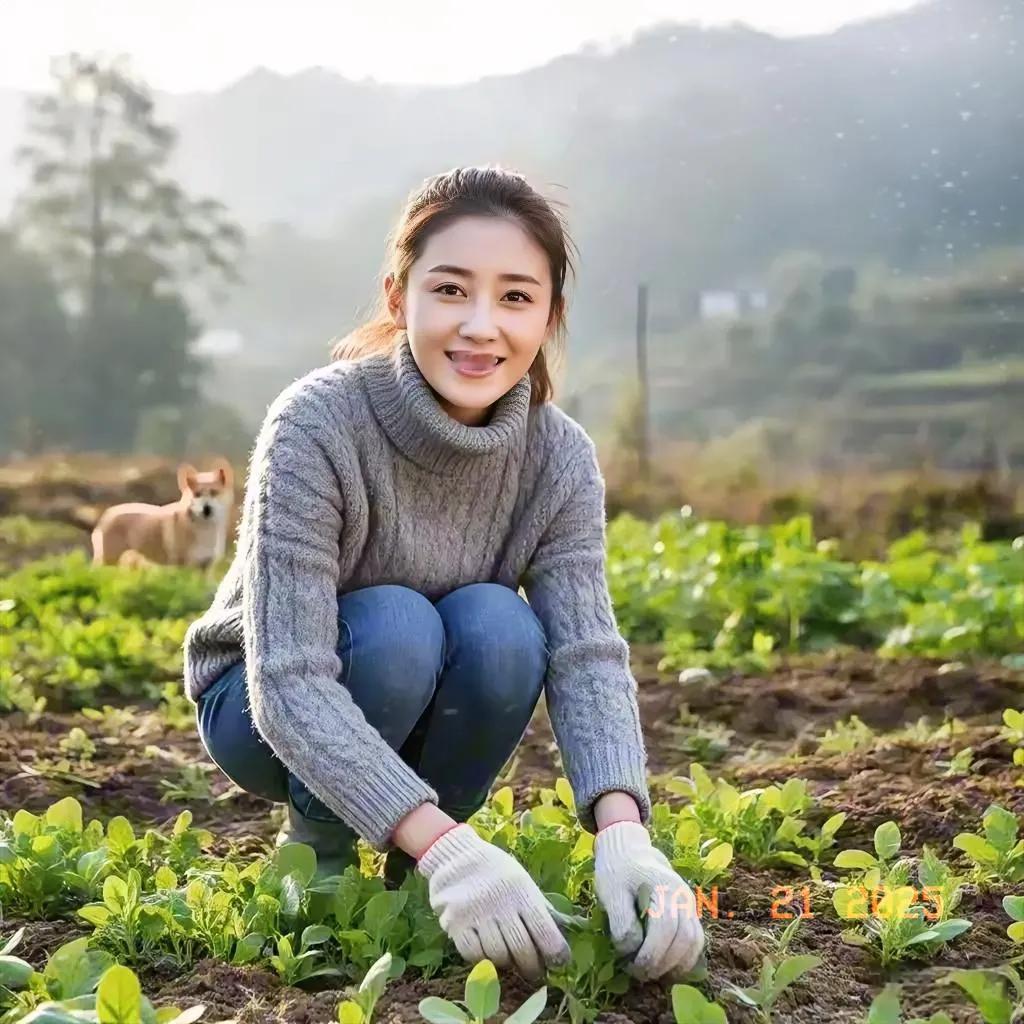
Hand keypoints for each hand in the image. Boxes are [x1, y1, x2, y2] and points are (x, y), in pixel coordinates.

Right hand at [416, 823, 571, 981]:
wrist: (456, 856)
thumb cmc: (495, 871)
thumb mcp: (522, 881)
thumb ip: (539, 908)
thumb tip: (561, 934)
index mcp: (522, 892)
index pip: (545, 931)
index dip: (556, 953)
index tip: (559, 962)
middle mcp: (500, 904)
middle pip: (522, 950)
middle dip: (531, 966)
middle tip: (533, 971)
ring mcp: (476, 914)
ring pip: (498, 956)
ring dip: (506, 961)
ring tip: (508, 957)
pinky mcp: (455, 924)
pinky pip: (473, 954)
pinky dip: (482, 957)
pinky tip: (486, 950)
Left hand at [593, 820, 704, 980]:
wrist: (629, 850)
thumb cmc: (617, 870)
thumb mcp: (610, 892)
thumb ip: (621, 922)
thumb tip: (632, 951)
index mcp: (662, 886)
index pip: (666, 927)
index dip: (651, 953)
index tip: (633, 967)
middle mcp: (682, 895)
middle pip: (685, 938)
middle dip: (663, 963)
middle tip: (641, 974)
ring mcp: (689, 903)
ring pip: (695, 942)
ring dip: (677, 964)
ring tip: (653, 973)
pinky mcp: (690, 911)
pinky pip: (696, 939)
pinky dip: (684, 958)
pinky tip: (666, 966)